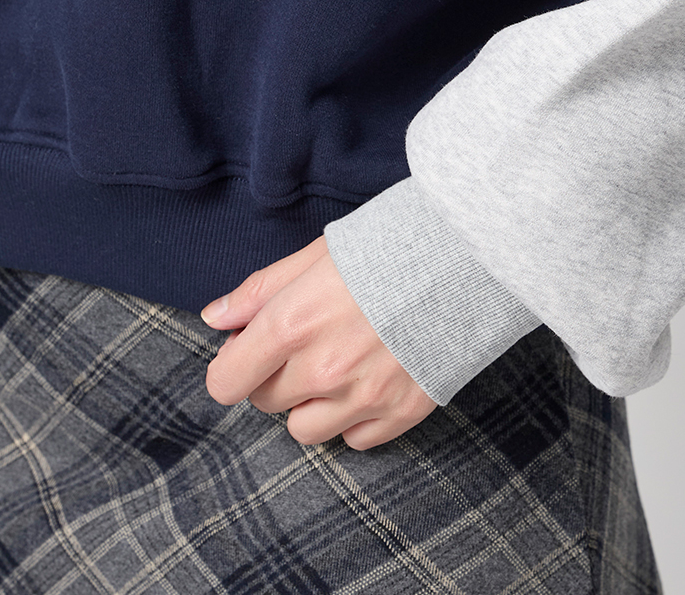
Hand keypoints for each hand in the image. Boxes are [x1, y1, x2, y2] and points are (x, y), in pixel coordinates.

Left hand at [201, 237, 435, 449]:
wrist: (468, 256)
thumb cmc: (389, 245)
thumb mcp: (317, 255)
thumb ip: (261, 290)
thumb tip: (216, 318)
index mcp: (293, 324)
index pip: (225, 381)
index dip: (232, 365)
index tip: (248, 352)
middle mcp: (322, 369)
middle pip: (265, 402)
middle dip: (276, 374)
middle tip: (310, 339)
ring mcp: (363, 396)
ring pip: (305, 429)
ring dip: (312, 403)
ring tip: (341, 362)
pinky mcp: (401, 412)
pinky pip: (354, 439)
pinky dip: (355, 416)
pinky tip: (372, 376)